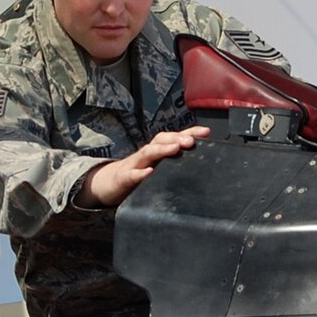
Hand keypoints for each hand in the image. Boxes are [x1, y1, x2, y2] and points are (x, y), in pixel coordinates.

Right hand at [79, 127, 210, 206]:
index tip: (206, 132)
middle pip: (161, 140)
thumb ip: (175, 164)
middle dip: (177, 138)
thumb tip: (202, 165)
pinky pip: (131, 175)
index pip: (174, 137)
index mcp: (157, 151)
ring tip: (175, 149)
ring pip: (147, 153)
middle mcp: (147, 154)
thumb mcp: (158, 167)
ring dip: (162, 149)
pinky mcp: (123, 178)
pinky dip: (140, 173)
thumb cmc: (139, 173)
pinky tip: (148, 173)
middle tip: (191, 142)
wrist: (110, 183)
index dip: (190, 133)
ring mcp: (134, 164)